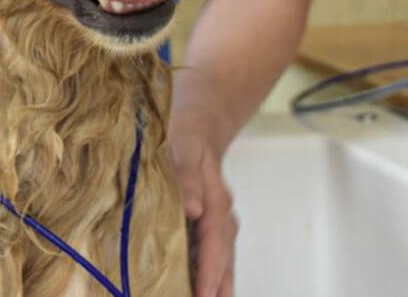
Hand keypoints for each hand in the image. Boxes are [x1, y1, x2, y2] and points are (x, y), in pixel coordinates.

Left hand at [169, 103, 237, 296]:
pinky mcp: (210, 226)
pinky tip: (205, 290)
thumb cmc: (186, 137)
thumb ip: (188, 177)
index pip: (214, 241)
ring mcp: (220, 222)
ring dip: (220, 284)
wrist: (198, 127)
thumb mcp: (183, 147)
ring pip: (224, 259)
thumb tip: (192, 208)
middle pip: (224, 257)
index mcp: (215, 200)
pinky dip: (214, 273)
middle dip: (218, 286)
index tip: (204, 293)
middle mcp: (222, 215)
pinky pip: (215, 254)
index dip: (210, 270)